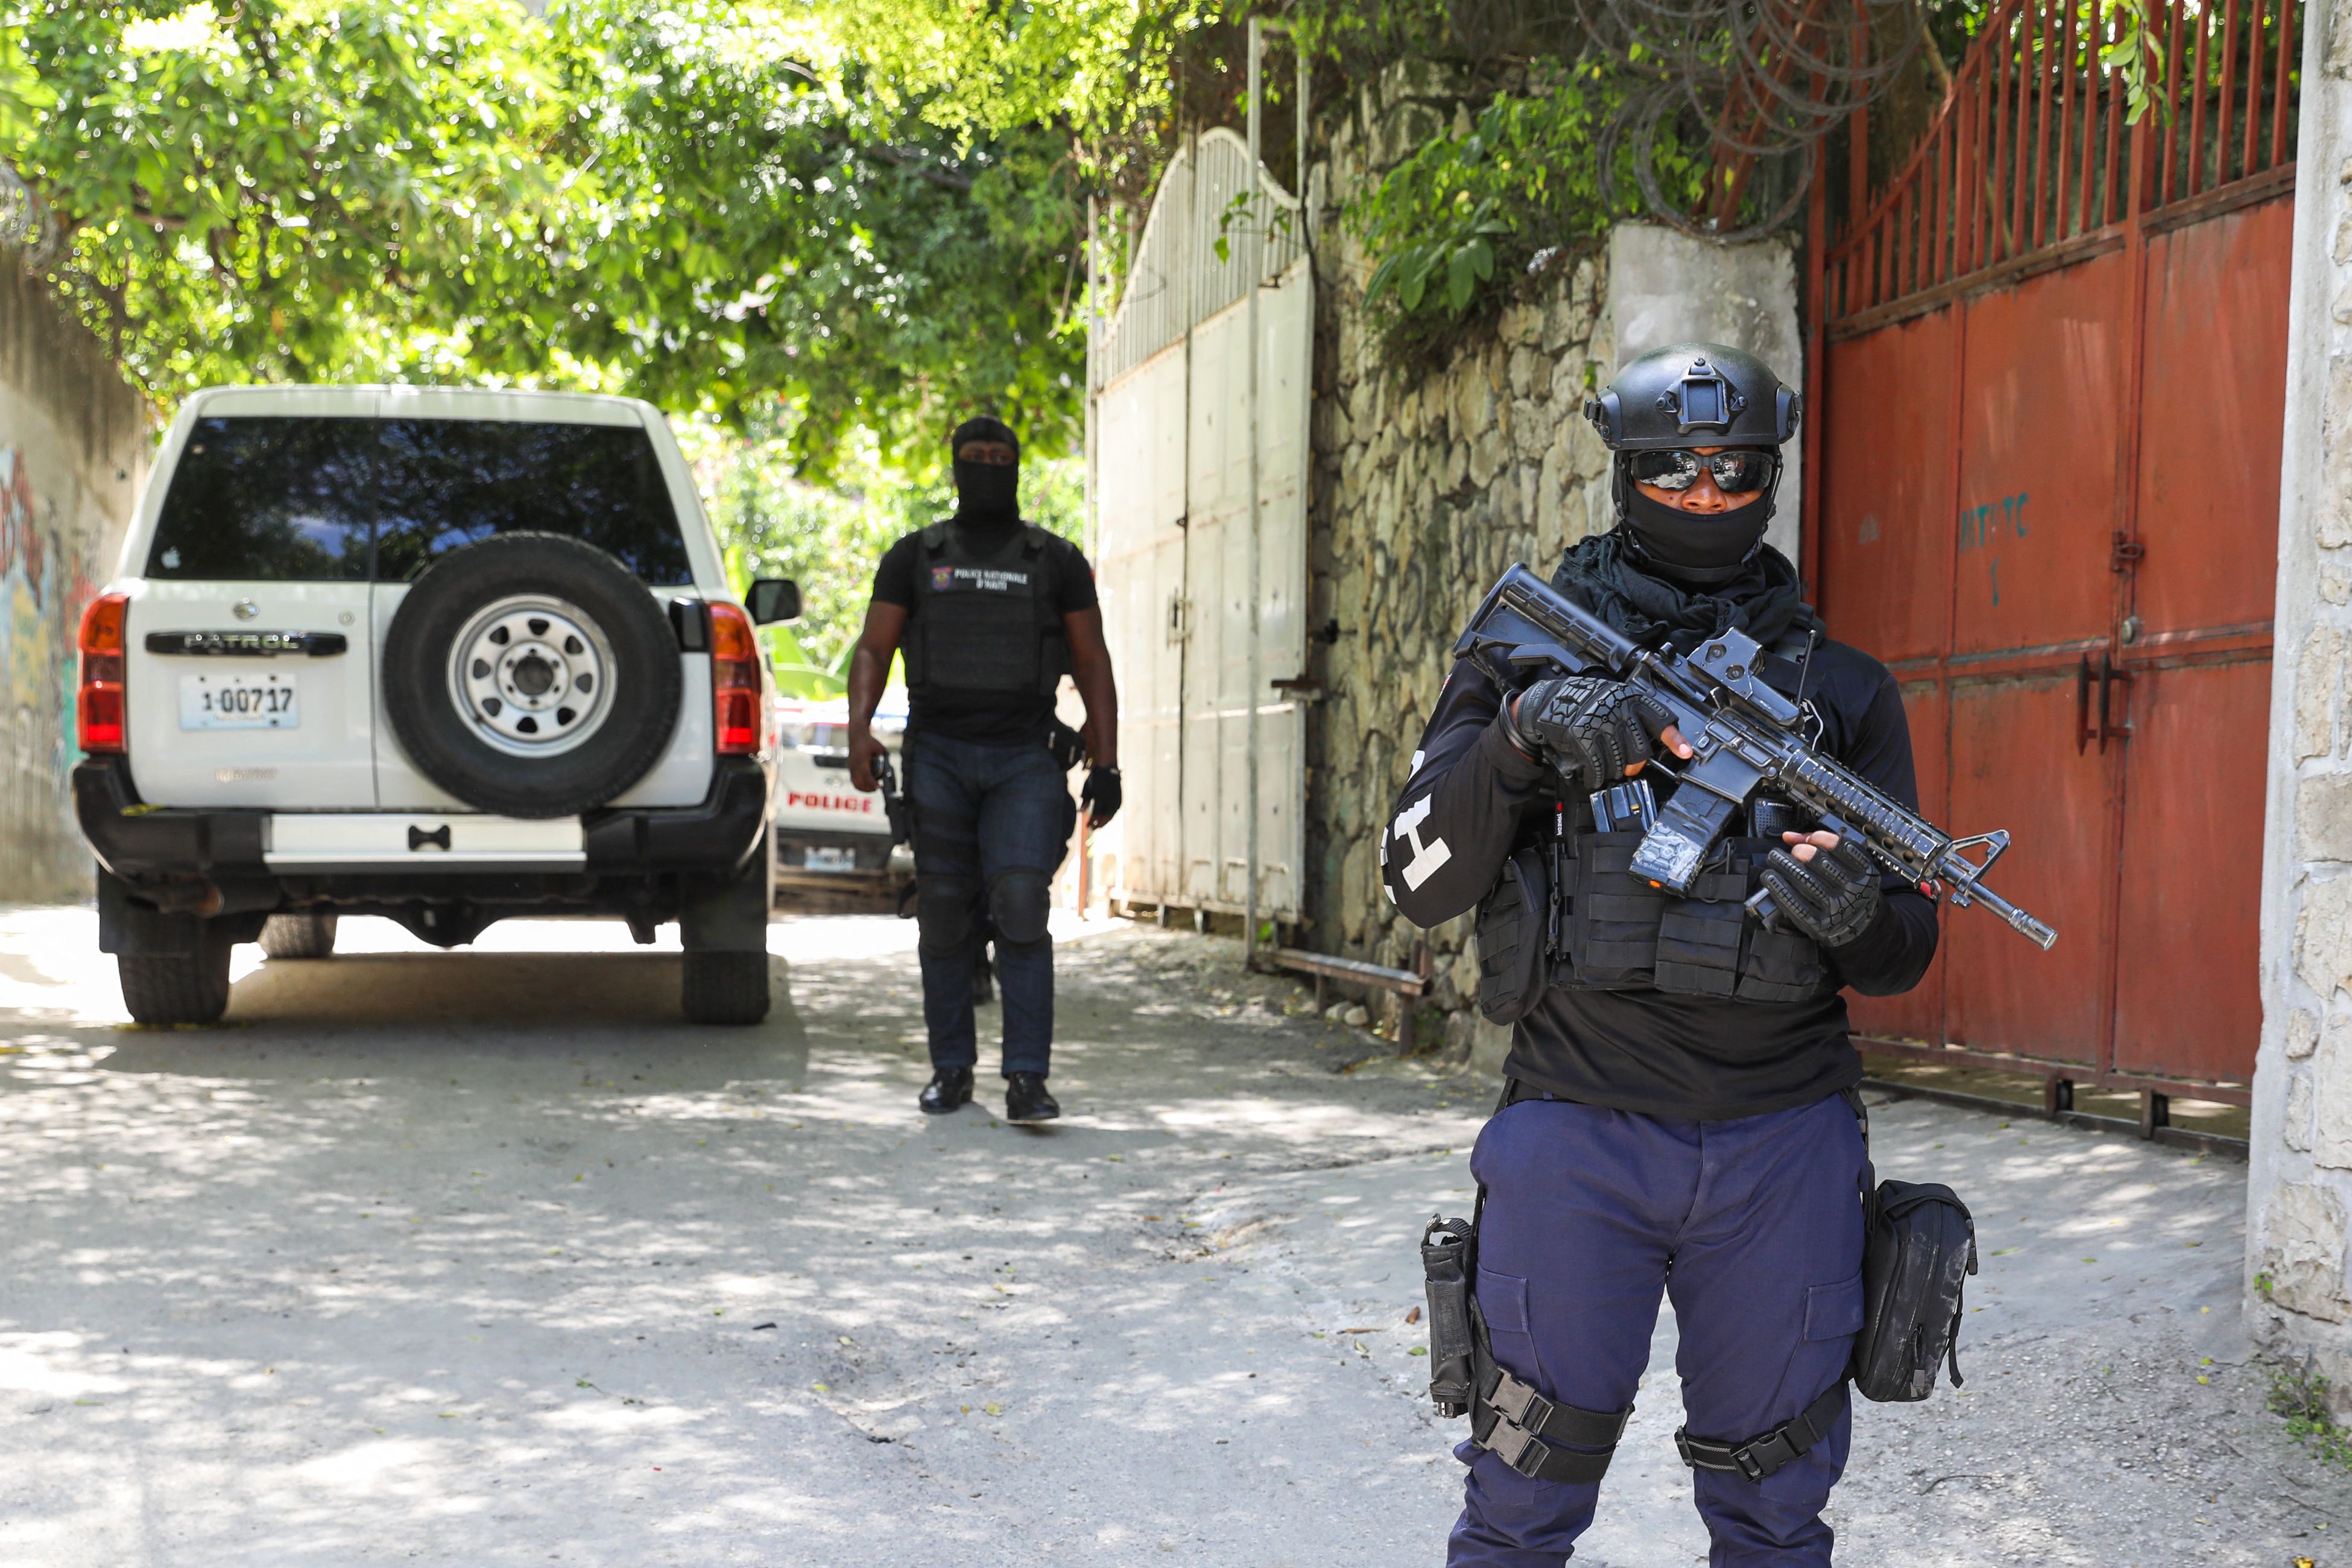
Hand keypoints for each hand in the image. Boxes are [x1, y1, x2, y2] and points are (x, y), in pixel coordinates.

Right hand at [848, 731, 887, 792]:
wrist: (857, 736)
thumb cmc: (870, 742)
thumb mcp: (880, 748)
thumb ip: (884, 758)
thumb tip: (889, 769)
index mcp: (861, 759)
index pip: (866, 774)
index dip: (872, 782)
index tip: (879, 787)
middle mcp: (854, 764)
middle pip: (860, 782)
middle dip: (869, 788)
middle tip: (878, 788)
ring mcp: (851, 767)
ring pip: (855, 783)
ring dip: (864, 788)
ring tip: (873, 789)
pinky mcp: (850, 768)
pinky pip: (853, 780)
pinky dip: (859, 785)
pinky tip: (867, 786)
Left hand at [1080, 766, 1121, 827]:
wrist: (1107, 765)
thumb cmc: (1094, 777)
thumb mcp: (1087, 787)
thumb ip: (1084, 800)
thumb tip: (1080, 812)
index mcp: (1100, 794)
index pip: (1096, 812)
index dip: (1091, 821)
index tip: (1086, 826)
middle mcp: (1109, 796)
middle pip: (1105, 815)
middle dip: (1098, 824)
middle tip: (1092, 829)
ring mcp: (1116, 796)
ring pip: (1112, 813)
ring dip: (1105, 821)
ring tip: (1099, 826)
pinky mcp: (1120, 795)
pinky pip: (1116, 808)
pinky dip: (1111, 815)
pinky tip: (1107, 818)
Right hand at [1508, 677, 1687, 792]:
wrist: (1548, 702)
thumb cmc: (1584, 704)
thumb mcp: (1614, 700)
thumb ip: (1634, 717)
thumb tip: (1655, 745)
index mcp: (1631, 699)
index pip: (1660, 719)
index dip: (1674, 739)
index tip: (1686, 753)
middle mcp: (1619, 709)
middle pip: (1641, 750)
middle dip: (1635, 766)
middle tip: (1628, 768)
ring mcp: (1601, 722)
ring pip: (1621, 761)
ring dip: (1614, 772)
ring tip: (1606, 769)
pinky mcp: (1583, 735)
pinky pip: (1599, 765)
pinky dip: (1597, 776)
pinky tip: (1593, 776)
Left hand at [1759, 831, 1883, 947]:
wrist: (1855, 922)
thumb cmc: (1847, 886)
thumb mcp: (1846, 864)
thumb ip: (1821, 845)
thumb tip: (1790, 836)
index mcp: (1864, 871)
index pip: (1845, 849)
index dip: (1824, 840)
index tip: (1811, 838)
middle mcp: (1852, 889)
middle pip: (1823, 864)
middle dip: (1803, 851)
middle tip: (1794, 850)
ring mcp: (1835, 907)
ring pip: (1807, 882)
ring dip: (1786, 866)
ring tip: (1775, 858)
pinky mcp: (1820, 923)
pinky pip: (1797, 904)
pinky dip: (1780, 888)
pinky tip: (1771, 878)